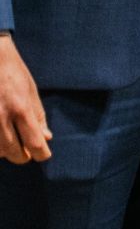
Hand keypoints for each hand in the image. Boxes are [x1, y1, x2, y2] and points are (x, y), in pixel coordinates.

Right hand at [0, 34, 50, 162]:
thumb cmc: (13, 72)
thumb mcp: (31, 91)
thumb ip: (38, 116)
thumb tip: (46, 138)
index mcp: (21, 109)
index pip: (34, 143)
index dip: (41, 154)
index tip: (43, 155)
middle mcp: (1, 116)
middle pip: (13, 153)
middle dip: (23, 156)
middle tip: (27, 152)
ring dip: (5, 151)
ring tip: (11, 141)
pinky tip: (1, 135)